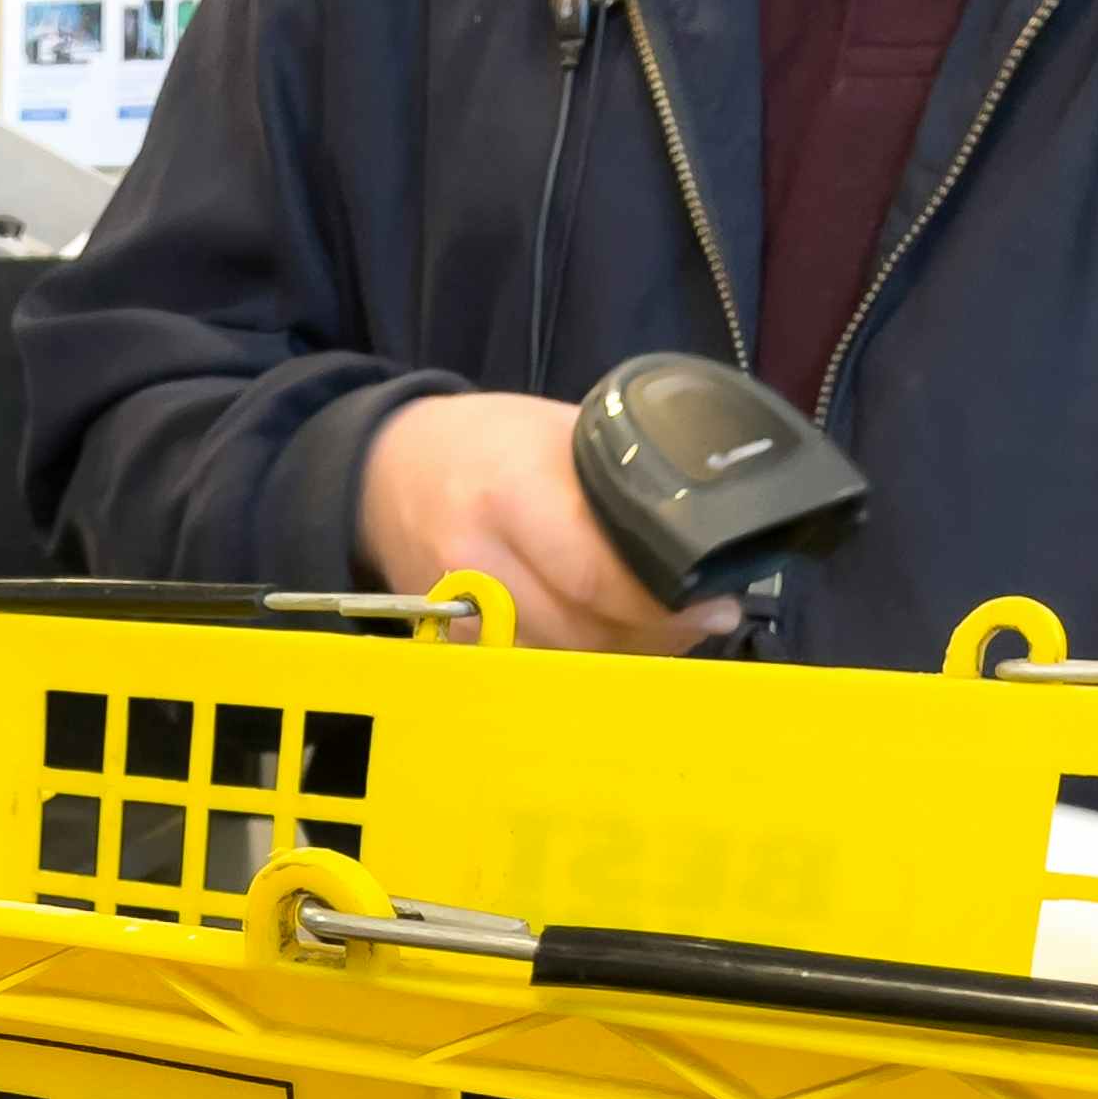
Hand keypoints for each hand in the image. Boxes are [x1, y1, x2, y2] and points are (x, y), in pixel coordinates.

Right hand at [356, 391, 742, 653]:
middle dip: (654, 632)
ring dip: (623, 654)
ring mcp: (460, 611)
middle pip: (584, 630)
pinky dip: (581, 662)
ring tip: (665, 629)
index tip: (709, 600)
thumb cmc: (486, 443)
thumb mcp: (557, 432)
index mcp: (512, 493)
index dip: (659, 600)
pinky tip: (611, 640)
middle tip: (702, 618)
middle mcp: (478, 560)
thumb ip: (620, 481)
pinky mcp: (454, 643)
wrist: (387, 470)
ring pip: (562, 660)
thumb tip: (701, 530)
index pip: (596, 575)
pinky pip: (534, 666)